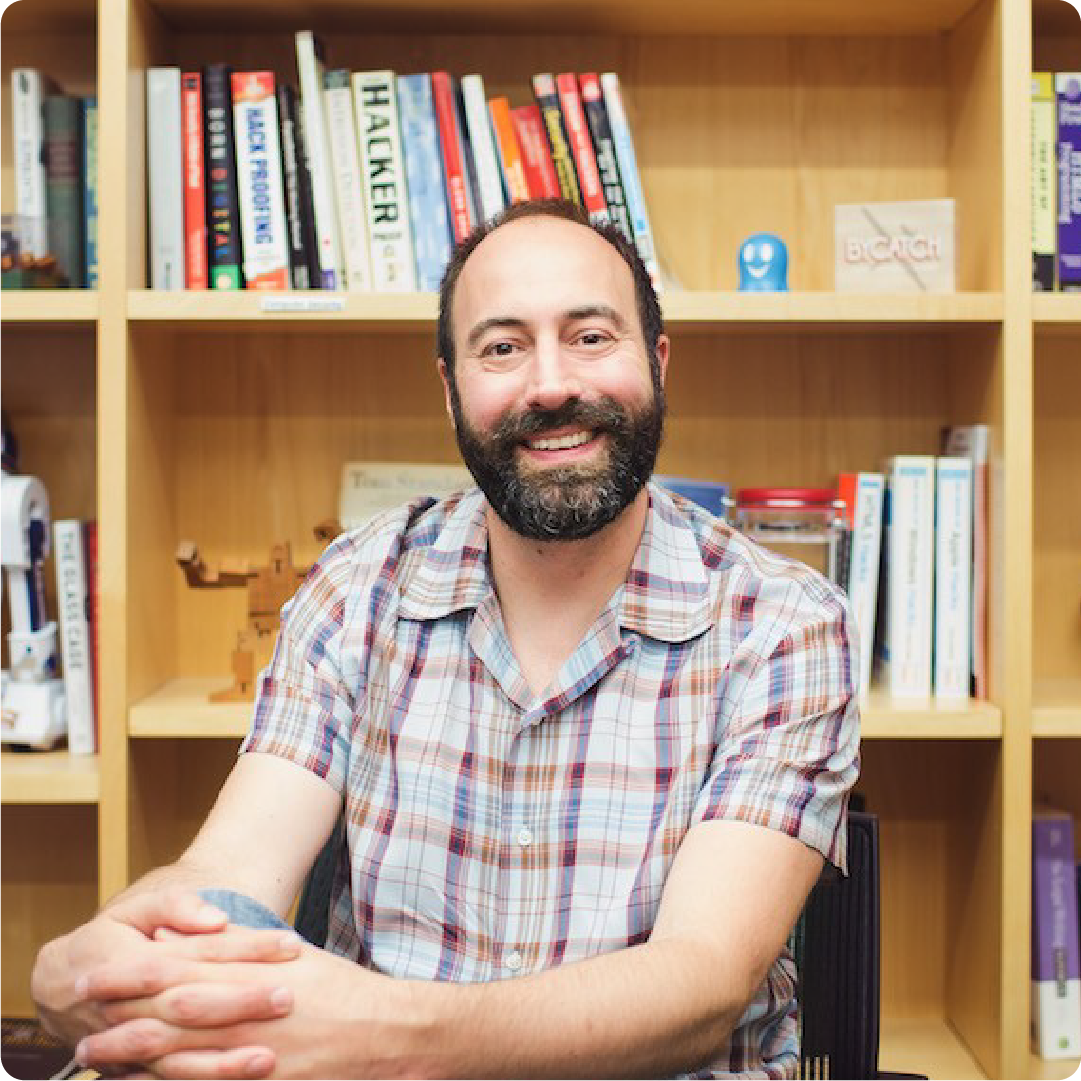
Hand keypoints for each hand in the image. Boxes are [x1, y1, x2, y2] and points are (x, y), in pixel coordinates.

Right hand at [31, 889, 299, 1050]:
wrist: (57, 985)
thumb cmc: (111, 936)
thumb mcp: (136, 906)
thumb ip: (176, 905)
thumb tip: (216, 919)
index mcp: (139, 959)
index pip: (201, 951)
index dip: (248, 948)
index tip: (291, 944)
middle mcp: (133, 1006)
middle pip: (193, 1005)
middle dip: (244, 1002)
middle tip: (289, 996)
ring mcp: (130, 1042)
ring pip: (178, 1057)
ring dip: (224, 1060)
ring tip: (269, 1059)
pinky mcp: (132, 1069)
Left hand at [74, 938, 402, 1078]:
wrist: (380, 1032)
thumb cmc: (336, 988)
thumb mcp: (286, 953)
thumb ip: (232, 945)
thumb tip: (187, 936)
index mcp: (247, 977)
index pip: (176, 972)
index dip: (130, 974)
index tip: (96, 973)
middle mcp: (241, 1015)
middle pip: (166, 1016)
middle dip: (119, 1017)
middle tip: (82, 1019)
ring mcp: (247, 1056)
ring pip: (176, 1057)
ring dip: (132, 1055)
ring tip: (97, 1054)